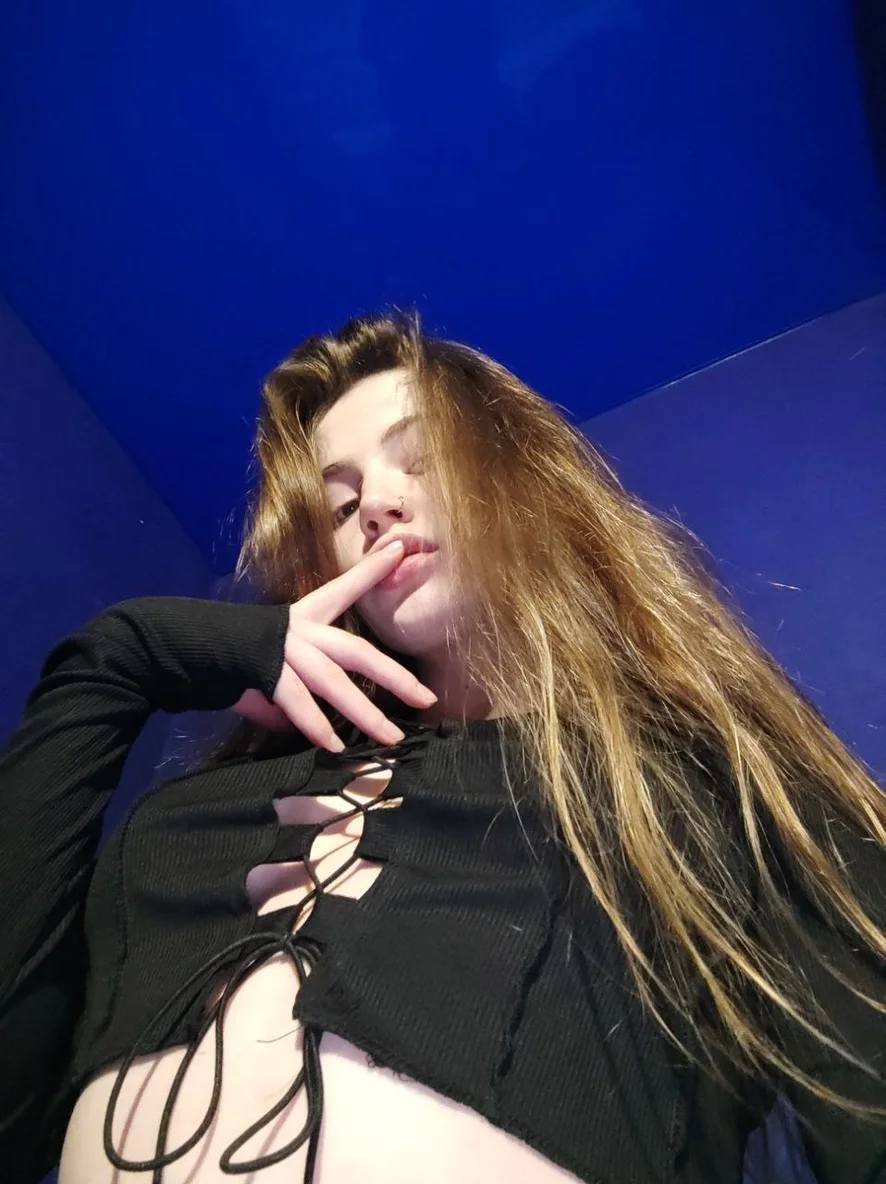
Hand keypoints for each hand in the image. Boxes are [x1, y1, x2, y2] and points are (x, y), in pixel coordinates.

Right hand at [231, 540, 436, 750]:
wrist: (185, 647)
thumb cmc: (229, 656)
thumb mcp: (269, 665)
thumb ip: (289, 691)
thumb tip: (291, 722)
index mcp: (304, 617)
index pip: (344, 588)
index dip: (373, 570)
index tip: (399, 549)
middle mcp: (301, 631)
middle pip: (358, 652)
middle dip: (395, 676)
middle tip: (425, 698)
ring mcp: (286, 651)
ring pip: (335, 682)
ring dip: (364, 712)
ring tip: (389, 735)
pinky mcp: (268, 671)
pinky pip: (299, 702)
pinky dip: (316, 725)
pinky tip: (333, 744)